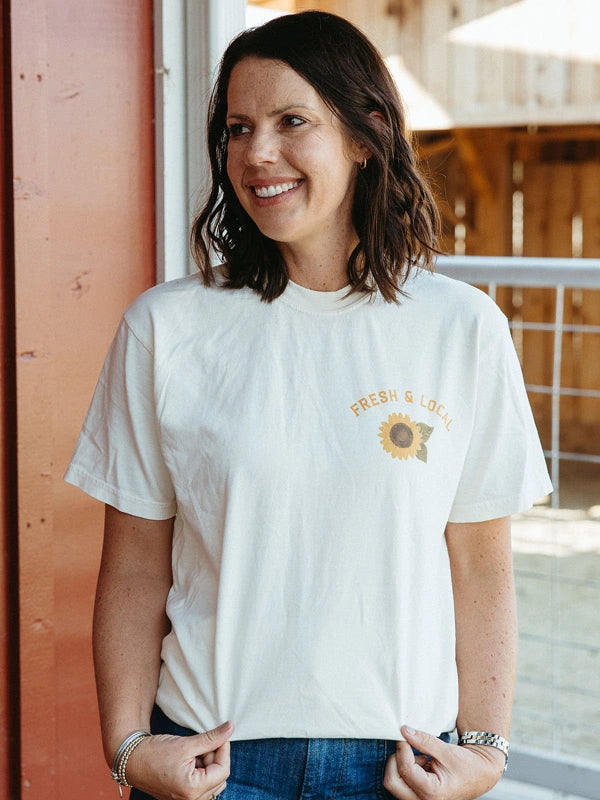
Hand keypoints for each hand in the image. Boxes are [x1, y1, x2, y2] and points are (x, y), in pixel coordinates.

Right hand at [124, 721, 233, 799]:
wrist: (132, 760)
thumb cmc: (155, 753)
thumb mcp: (186, 744)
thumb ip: (211, 738)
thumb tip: (230, 728)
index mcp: (192, 790)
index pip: (223, 770)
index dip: (224, 749)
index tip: (220, 734)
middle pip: (220, 776)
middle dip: (215, 757)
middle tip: (202, 744)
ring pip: (213, 780)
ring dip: (208, 763)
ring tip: (193, 752)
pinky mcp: (184, 796)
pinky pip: (203, 783)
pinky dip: (201, 769)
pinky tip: (190, 759)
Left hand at [383, 725, 505, 799]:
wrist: (479, 775)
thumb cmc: (466, 765)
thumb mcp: (446, 750)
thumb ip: (424, 740)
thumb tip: (404, 730)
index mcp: (433, 793)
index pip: (405, 769)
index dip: (402, 749)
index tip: (405, 734)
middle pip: (392, 781)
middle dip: (396, 760)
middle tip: (408, 746)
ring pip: (394, 783)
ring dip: (402, 765)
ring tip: (422, 758)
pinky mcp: (417, 797)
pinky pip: (401, 783)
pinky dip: (406, 769)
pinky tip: (423, 764)